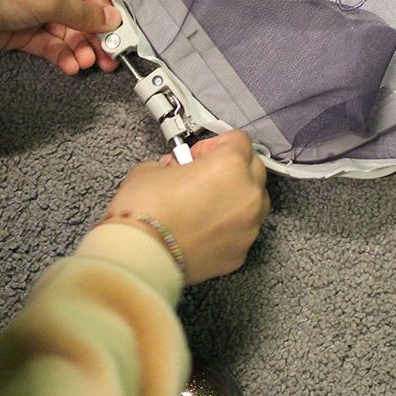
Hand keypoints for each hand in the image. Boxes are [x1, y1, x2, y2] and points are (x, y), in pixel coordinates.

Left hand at [0, 0, 121, 73]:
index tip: (119, 32)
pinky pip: (47, 44)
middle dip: (94, 35)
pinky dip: (60, 55)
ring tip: (84, 65)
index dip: (105, 8)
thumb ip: (83, 12)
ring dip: (78, 48)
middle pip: (80, 12)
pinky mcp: (18, 34)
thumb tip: (115, 19)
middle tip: (108, 59)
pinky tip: (69, 66)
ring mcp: (30, 12)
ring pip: (65, 32)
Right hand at [104, 131, 269, 284]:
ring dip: (236, 198)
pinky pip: (242, 231)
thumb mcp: (151, 169)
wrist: (140, 256)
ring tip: (205, 205)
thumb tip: (177, 170)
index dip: (214, 144)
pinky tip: (203, 229)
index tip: (197, 156)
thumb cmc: (145, 212)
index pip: (238, 140)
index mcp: (230, 165)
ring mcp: (248, 227)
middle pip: (254, 168)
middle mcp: (247, 194)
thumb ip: (173, 164)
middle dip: (232, 169)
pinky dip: (229, 227)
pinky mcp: (240, 253)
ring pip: (254, 202)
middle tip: (203, 176)